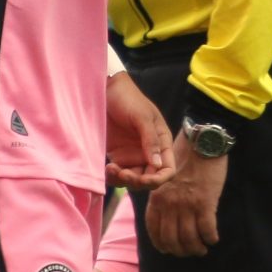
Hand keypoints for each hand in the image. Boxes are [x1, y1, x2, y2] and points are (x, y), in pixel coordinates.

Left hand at [106, 70, 174, 190]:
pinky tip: (107, 169)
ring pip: (133, 179)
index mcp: (162, 142)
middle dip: (138, 181)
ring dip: (124, 180)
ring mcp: (132, 155)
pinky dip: (112, 177)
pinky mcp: (116, 155)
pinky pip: (117, 174)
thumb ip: (150, 140)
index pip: (167, 169)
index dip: (159, 179)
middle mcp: (149, 152)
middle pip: (149, 178)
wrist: (104, 91)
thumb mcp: (142, 117)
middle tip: (123, 173)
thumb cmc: (128, 99)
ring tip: (112, 169)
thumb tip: (158, 164)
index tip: (145, 179)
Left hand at [144, 145, 223, 257]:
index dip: (162, 244)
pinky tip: (213, 239)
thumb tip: (168, 219)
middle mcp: (169, 204)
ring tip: (202, 249)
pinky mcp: (205, 202)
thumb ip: (163, 198)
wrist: (202, 143)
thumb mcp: (165, 179)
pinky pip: (207, 229)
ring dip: (196, 248)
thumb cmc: (184, 158)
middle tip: (189, 251)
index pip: (155, 230)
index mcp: (157, 198)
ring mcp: (187, 205)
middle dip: (180, 251)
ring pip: (189, 239)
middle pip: (172, 239)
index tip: (169, 249)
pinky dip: (210, 238)